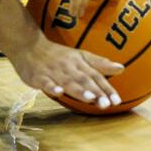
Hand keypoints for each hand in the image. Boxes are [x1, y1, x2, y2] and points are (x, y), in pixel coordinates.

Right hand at [7, 35, 123, 108]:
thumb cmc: (58, 55)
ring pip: (67, 81)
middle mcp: (68, 66)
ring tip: (90, 99)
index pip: (96, 76)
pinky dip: (51, 87)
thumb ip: (100, 63)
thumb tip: (122, 68)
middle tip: (106, 104)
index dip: (106, 88)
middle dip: (95, 92)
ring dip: (78, 90)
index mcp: (79, 62)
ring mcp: (53, 71)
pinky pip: (45, 82)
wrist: (29, 45)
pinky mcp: (38, 76)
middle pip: (84, 80)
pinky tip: (58, 93)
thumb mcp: (80, 56)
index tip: (117, 101)